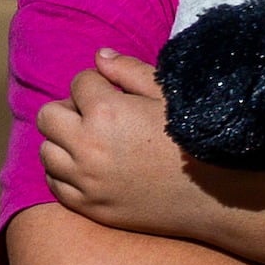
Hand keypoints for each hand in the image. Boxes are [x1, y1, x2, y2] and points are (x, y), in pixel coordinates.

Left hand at [40, 52, 249, 242]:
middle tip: (96, 116)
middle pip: (49, 115)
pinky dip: (65, 174)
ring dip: (63, 142)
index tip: (117, 94)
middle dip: (70, 109)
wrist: (218, 195)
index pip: (79, 82)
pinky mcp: (91, 207)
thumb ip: (129, 70)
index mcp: (106, 111)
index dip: (98, 84)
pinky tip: (88, 168)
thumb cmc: (196, 139)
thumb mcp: (167, 95)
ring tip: (91, 143)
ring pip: (46, 151)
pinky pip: (55, 185)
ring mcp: (87, 181)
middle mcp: (88, 146)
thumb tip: (99, 56)